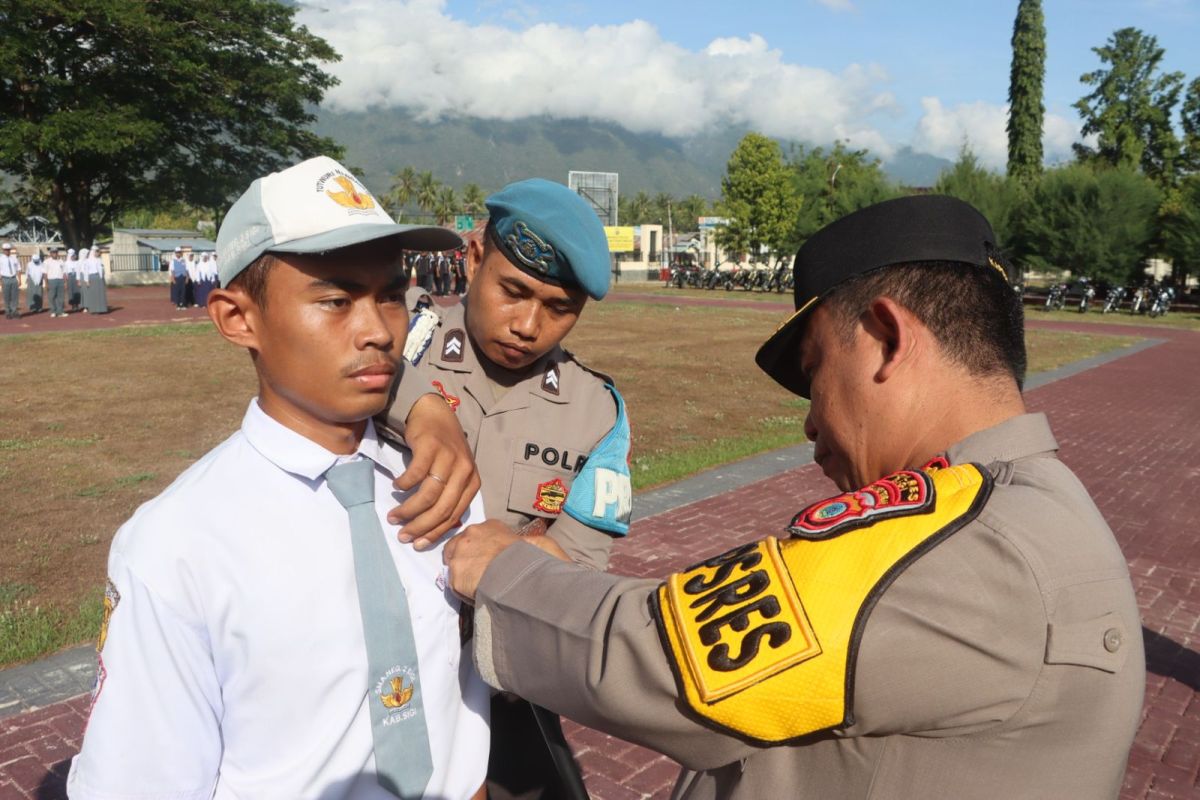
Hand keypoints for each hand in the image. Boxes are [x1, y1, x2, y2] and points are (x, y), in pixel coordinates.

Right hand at [388, 393, 480, 549]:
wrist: (435, 414)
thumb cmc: (443, 449)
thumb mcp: (454, 474)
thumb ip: (450, 496)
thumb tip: (436, 528)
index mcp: (472, 482)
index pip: (454, 515)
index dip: (435, 533)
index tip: (418, 544)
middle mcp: (464, 471)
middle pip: (441, 509)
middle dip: (420, 526)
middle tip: (402, 534)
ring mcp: (449, 458)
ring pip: (428, 495)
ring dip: (408, 509)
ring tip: (393, 515)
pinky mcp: (431, 447)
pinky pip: (416, 475)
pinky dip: (404, 485)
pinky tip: (397, 486)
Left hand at [443, 520, 521, 601]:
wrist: (517, 574)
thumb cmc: (526, 557)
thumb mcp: (529, 540)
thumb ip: (522, 540)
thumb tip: (531, 544)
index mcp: (487, 526)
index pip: (474, 534)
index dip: (477, 547)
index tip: (484, 557)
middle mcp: (469, 535)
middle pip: (456, 546)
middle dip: (463, 557)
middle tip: (475, 571)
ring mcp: (459, 555)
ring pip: (454, 566)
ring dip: (463, 574)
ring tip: (476, 585)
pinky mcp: (455, 576)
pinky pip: (456, 585)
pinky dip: (463, 591)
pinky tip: (476, 594)